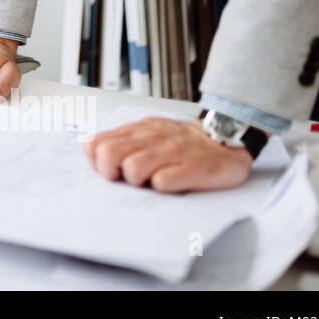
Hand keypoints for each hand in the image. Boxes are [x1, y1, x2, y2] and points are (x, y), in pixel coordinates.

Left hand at [82, 117, 253, 192]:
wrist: (224, 140)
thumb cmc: (183, 142)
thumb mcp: (148, 132)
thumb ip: (123, 140)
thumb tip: (93, 152)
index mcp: (137, 131)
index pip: (96, 143)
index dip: (96, 161)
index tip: (107, 170)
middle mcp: (151, 139)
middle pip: (108, 155)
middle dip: (110, 172)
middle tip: (124, 179)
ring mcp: (171, 153)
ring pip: (133, 168)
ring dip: (137, 181)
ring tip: (150, 180)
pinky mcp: (191, 169)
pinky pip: (163, 182)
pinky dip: (163, 187)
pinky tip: (171, 183)